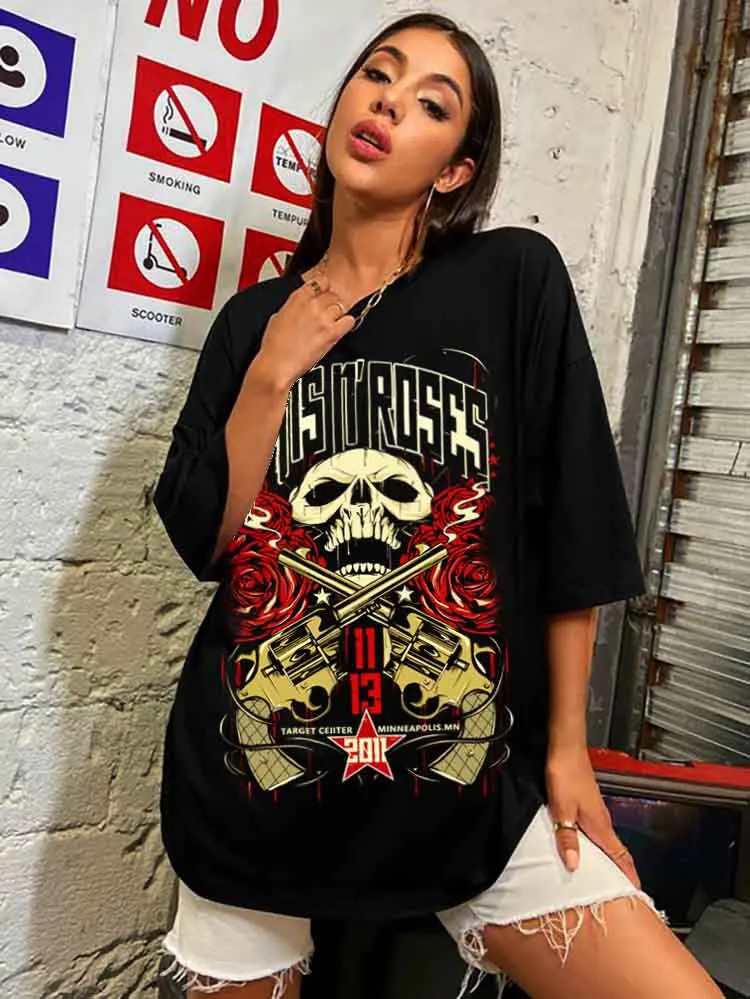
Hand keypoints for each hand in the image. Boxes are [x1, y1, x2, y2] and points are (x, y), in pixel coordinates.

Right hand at [252, 269, 355, 390]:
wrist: (277, 364)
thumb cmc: (274, 346)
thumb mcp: (278, 317)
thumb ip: (293, 307)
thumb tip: (301, 307)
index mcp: (298, 298)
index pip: (321, 281)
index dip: (325, 288)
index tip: (325, 294)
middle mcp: (312, 305)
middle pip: (333, 295)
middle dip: (332, 304)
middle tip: (326, 316)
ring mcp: (323, 318)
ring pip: (342, 307)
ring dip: (338, 315)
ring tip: (330, 326)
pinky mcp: (332, 333)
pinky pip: (349, 321)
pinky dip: (346, 324)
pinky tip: (338, 330)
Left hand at [546, 745, 639, 887]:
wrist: (565, 749)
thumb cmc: (566, 774)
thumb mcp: (563, 810)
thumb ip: (567, 838)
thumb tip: (573, 865)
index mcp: (600, 825)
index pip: (620, 855)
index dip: (629, 874)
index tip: (636, 891)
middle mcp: (602, 819)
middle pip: (616, 850)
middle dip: (621, 871)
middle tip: (621, 891)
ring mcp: (596, 811)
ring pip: (606, 840)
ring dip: (608, 857)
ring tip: (603, 876)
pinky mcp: (587, 803)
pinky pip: (596, 830)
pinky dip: (596, 844)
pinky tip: (585, 847)